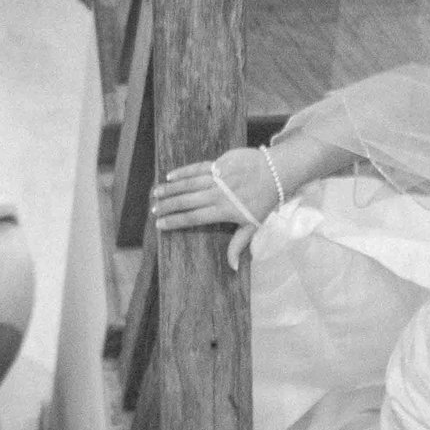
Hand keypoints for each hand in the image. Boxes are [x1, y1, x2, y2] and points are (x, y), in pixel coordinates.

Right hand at [150, 149, 278, 265]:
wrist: (277, 172)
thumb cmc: (265, 200)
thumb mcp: (253, 225)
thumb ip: (239, 244)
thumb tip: (232, 267)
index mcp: (224, 211)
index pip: (194, 218)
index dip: (175, 221)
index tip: (159, 224)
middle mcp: (218, 194)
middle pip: (187, 201)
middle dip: (168, 206)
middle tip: (153, 209)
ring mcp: (218, 177)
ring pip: (189, 184)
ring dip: (170, 189)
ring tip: (155, 193)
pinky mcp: (220, 163)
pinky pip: (197, 167)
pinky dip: (183, 171)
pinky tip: (170, 176)